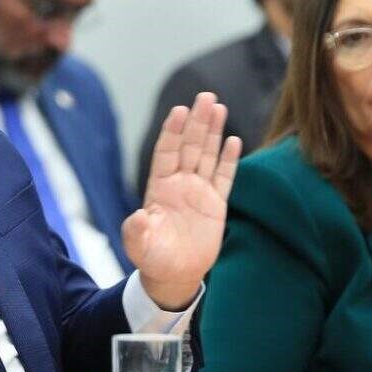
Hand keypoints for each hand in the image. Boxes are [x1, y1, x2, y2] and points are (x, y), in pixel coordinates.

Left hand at [123, 92, 240, 309]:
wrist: (174, 275)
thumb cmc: (153, 258)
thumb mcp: (140, 245)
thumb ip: (136, 231)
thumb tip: (137, 217)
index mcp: (160, 187)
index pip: (167, 152)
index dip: (173, 132)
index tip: (179, 111)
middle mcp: (179, 183)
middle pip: (190, 146)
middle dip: (197, 121)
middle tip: (205, 96)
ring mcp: (198, 191)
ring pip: (207, 155)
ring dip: (213, 131)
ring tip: (218, 107)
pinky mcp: (216, 204)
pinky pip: (224, 177)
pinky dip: (229, 159)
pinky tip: (234, 140)